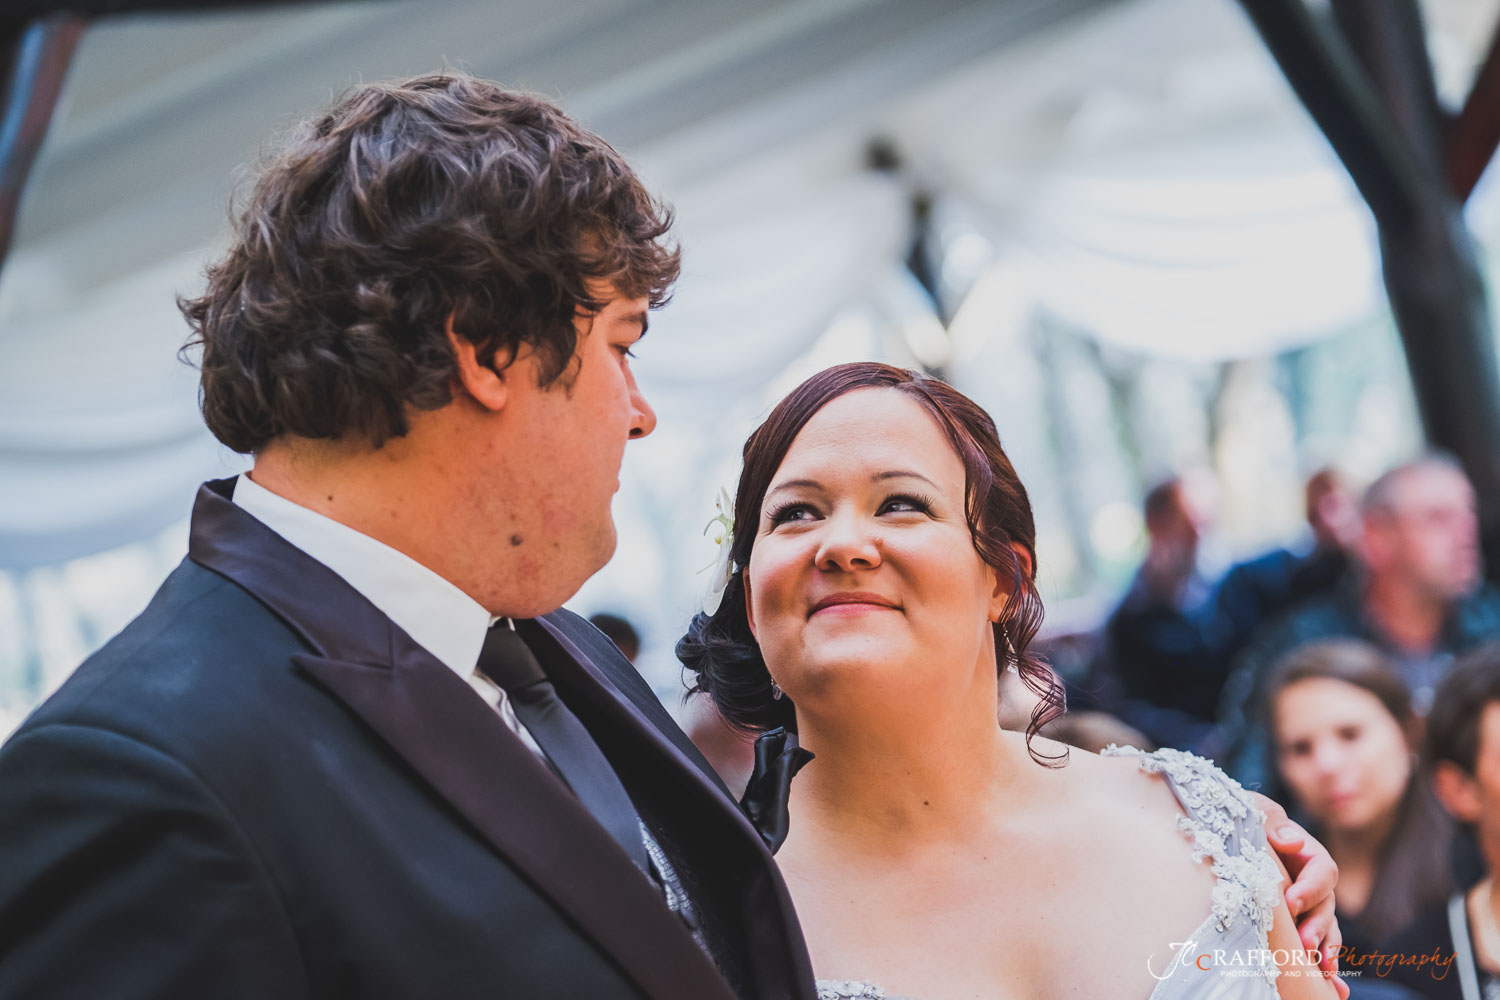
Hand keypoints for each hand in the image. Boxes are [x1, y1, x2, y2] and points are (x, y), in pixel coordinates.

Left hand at [1252, 792, 1348, 999]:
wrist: (1225, 830)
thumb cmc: (1241, 816)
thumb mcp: (1254, 809)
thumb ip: (1272, 819)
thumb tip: (1291, 840)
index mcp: (1307, 853)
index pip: (1322, 870)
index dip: (1310, 887)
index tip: (1290, 902)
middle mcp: (1311, 881)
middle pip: (1327, 905)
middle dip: (1318, 927)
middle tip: (1305, 944)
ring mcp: (1306, 904)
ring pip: (1326, 929)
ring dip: (1326, 950)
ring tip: (1323, 970)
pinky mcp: (1295, 923)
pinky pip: (1316, 946)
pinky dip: (1325, 966)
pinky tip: (1334, 989)